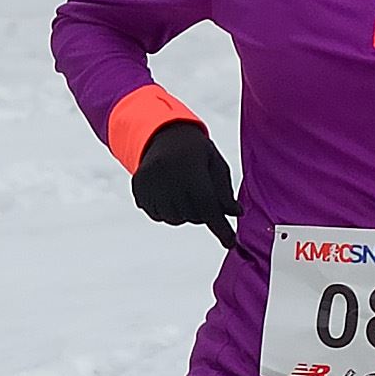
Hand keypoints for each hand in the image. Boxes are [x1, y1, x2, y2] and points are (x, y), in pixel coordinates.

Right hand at [131, 120, 239, 247]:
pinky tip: (169, 192)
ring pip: (175, 219)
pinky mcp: (138, 188)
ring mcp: (150, 183)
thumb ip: (224, 190)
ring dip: (184, 213)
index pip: (208, 205)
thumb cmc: (195, 150)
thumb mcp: (215, 163)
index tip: (230, 242)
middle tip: (200, 192)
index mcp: (190, 168)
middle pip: (193, 216)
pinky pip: (157, 215)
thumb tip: (235, 213)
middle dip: (202, 212)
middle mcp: (168, 176)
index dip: (220, 227)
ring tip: (184, 191)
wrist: (163, 133)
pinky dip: (167, 211)